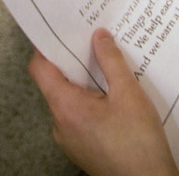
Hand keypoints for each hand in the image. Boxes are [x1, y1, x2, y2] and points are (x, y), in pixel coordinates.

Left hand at [28, 29, 178, 175]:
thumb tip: (98, 36)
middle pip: (56, 83)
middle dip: (75, 62)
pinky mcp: (82, 148)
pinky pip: (79, 116)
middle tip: (93, 41)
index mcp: (65, 108)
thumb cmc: (138, 143)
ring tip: (108, 68)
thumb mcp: (128, 93)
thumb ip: (111, 61)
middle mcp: (61, 125)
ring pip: (70, 100)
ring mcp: (70, 140)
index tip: (62, 30)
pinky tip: (114, 97)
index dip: (48, 46)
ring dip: (86, 83)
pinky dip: (92, 102)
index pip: (40, 69)